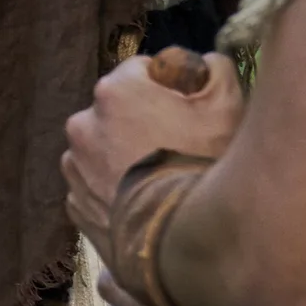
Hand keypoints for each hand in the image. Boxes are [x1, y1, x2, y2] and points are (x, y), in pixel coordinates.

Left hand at [60, 49, 246, 246]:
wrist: (185, 243)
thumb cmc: (207, 166)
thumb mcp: (228, 103)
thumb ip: (213, 68)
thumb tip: (205, 63)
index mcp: (114, 91)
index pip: (142, 70)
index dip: (169, 87)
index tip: (188, 109)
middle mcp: (83, 124)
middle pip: (119, 110)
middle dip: (144, 120)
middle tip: (179, 146)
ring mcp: (76, 168)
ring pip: (105, 148)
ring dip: (126, 154)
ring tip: (163, 178)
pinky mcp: (77, 206)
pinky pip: (98, 186)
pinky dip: (117, 189)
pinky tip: (147, 200)